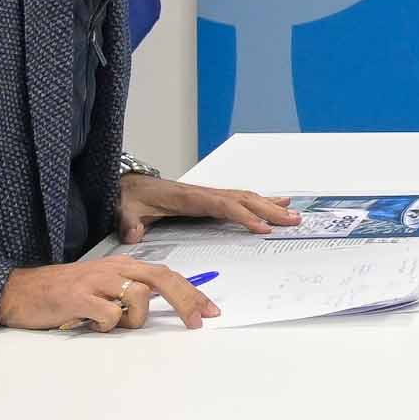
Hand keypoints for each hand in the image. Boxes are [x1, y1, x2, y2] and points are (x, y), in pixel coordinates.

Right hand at [0, 257, 219, 332]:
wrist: (20, 292)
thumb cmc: (63, 294)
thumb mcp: (102, 287)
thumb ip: (129, 292)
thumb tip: (159, 308)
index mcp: (123, 265)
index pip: (167, 275)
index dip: (191, 292)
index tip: (210, 311)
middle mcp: (114, 268)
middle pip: (163, 280)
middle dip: (187, 301)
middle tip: (199, 322)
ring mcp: (97, 281)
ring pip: (138, 300)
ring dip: (130, 321)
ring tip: (106, 324)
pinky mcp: (80, 297)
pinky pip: (110, 316)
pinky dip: (106, 326)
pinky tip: (88, 323)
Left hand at [116, 172, 297, 242]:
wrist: (127, 185)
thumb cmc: (130, 197)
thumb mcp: (125, 209)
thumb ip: (129, 221)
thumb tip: (134, 234)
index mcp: (189, 198)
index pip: (223, 206)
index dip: (244, 216)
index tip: (263, 228)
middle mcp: (204, 194)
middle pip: (243, 200)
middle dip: (269, 210)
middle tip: (293, 221)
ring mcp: (209, 195)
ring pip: (246, 198)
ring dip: (270, 205)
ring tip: (293, 214)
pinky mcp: (209, 199)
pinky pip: (240, 199)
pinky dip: (261, 201)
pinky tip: (276, 203)